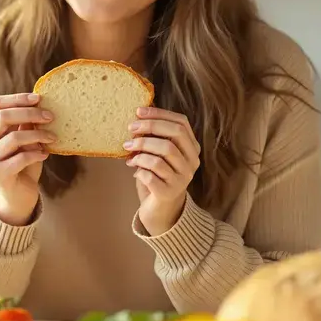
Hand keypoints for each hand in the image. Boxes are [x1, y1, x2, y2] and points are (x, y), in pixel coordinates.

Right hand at [0, 92, 54, 225]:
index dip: (17, 99)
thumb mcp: (22, 135)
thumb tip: (37, 100)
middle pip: (2, 117)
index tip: (39, 98)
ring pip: (14, 137)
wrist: (19, 191)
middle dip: (30, 114)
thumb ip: (23, 120)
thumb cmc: (20, 158)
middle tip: (50, 116)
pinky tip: (45, 154)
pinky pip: (21, 157)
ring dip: (38, 135)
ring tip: (52, 137)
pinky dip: (37, 154)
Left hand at [125, 107, 200, 235]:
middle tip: (130, 128)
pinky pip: (150, 174)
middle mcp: (192, 162)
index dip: (160, 114)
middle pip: (174, 135)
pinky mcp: (168, 193)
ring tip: (128, 150)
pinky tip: (134, 170)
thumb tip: (139, 114)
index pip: (181, 123)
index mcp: (192, 148)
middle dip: (150, 128)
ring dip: (141, 149)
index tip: (138, 112)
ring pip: (162, 154)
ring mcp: (182, 179)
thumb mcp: (159, 153)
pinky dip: (139, 169)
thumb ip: (155, 136)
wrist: (161, 209)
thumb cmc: (158, 175)